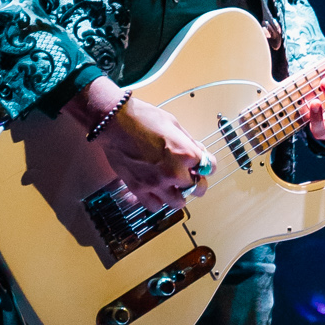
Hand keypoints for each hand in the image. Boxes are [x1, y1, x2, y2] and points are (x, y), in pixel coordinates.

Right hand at [69, 81, 212, 209]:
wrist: (115, 122)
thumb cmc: (142, 118)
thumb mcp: (173, 124)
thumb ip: (188, 142)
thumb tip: (198, 152)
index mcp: (185, 153)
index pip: (209, 168)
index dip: (207, 166)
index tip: (203, 166)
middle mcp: (173, 172)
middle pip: (197, 188)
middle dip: (196, 182)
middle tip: (191, 178)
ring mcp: (156, 183)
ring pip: (178, 203)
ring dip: (179, 195)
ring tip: (174, 188)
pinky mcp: (139, 189)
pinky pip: (155, 206)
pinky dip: (158, 201)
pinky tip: (157, 192)